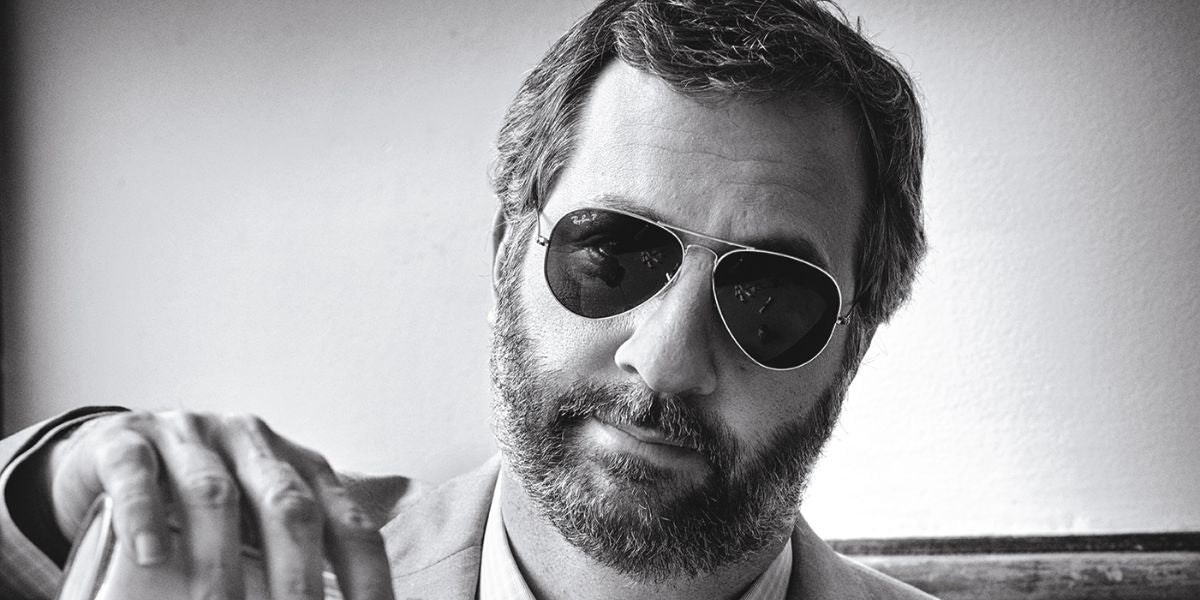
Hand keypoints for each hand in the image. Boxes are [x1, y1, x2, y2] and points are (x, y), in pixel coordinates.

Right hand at [45, 411, 393, 599]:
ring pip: (214, 492)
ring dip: (219, 560)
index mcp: (301, 470)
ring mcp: (192, 437)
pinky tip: (151, 556)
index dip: (367, 579)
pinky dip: (145, 514)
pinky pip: (137, 472)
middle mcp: (256, 445)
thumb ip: (287, 562)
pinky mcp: (127, 441)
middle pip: (289, 510)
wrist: (111, 449)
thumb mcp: (255, 525)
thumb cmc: (200, 501)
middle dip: (299, 578)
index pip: (349, 527)